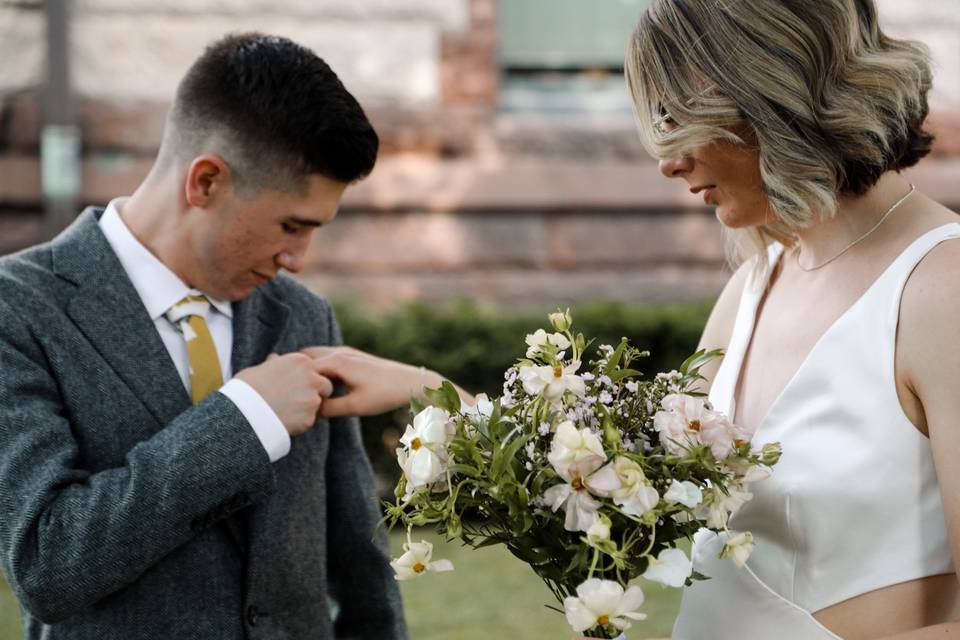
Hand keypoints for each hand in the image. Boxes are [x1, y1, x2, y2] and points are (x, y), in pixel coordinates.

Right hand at [235, 353, 333, 435]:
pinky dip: (299, 422)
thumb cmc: (245, 389)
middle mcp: (311, 378)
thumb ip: (273, 364)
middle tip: (298, 400)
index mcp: (301, 361)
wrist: (242, 413)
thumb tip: (275, 358)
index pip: (315, 369)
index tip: (297, 386)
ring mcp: (312, 399)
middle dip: (316, 393)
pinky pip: (309, 420)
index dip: (308, 379)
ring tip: (285, 411)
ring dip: (307, 408)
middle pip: (325, 386)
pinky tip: (283, 420)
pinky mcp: (309, 418)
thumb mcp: (258, 369)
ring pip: (317, 404)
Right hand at [301, 346, 472, 417]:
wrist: (410, 382)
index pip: (302, 367)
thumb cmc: (384, 394)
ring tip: (301, 389)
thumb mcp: (354, 406)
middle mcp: (339, 352)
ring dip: (308, 369)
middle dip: (297, 371)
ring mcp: (346, 352)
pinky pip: (327, 358)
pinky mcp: (352, 356)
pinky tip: (319, 385)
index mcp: (336, 362)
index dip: (293, 380)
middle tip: (288, 390)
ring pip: (317, 356)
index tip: (285, 395)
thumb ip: (328, 409)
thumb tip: (308, 412)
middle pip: (306, 357)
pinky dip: (319, 368)